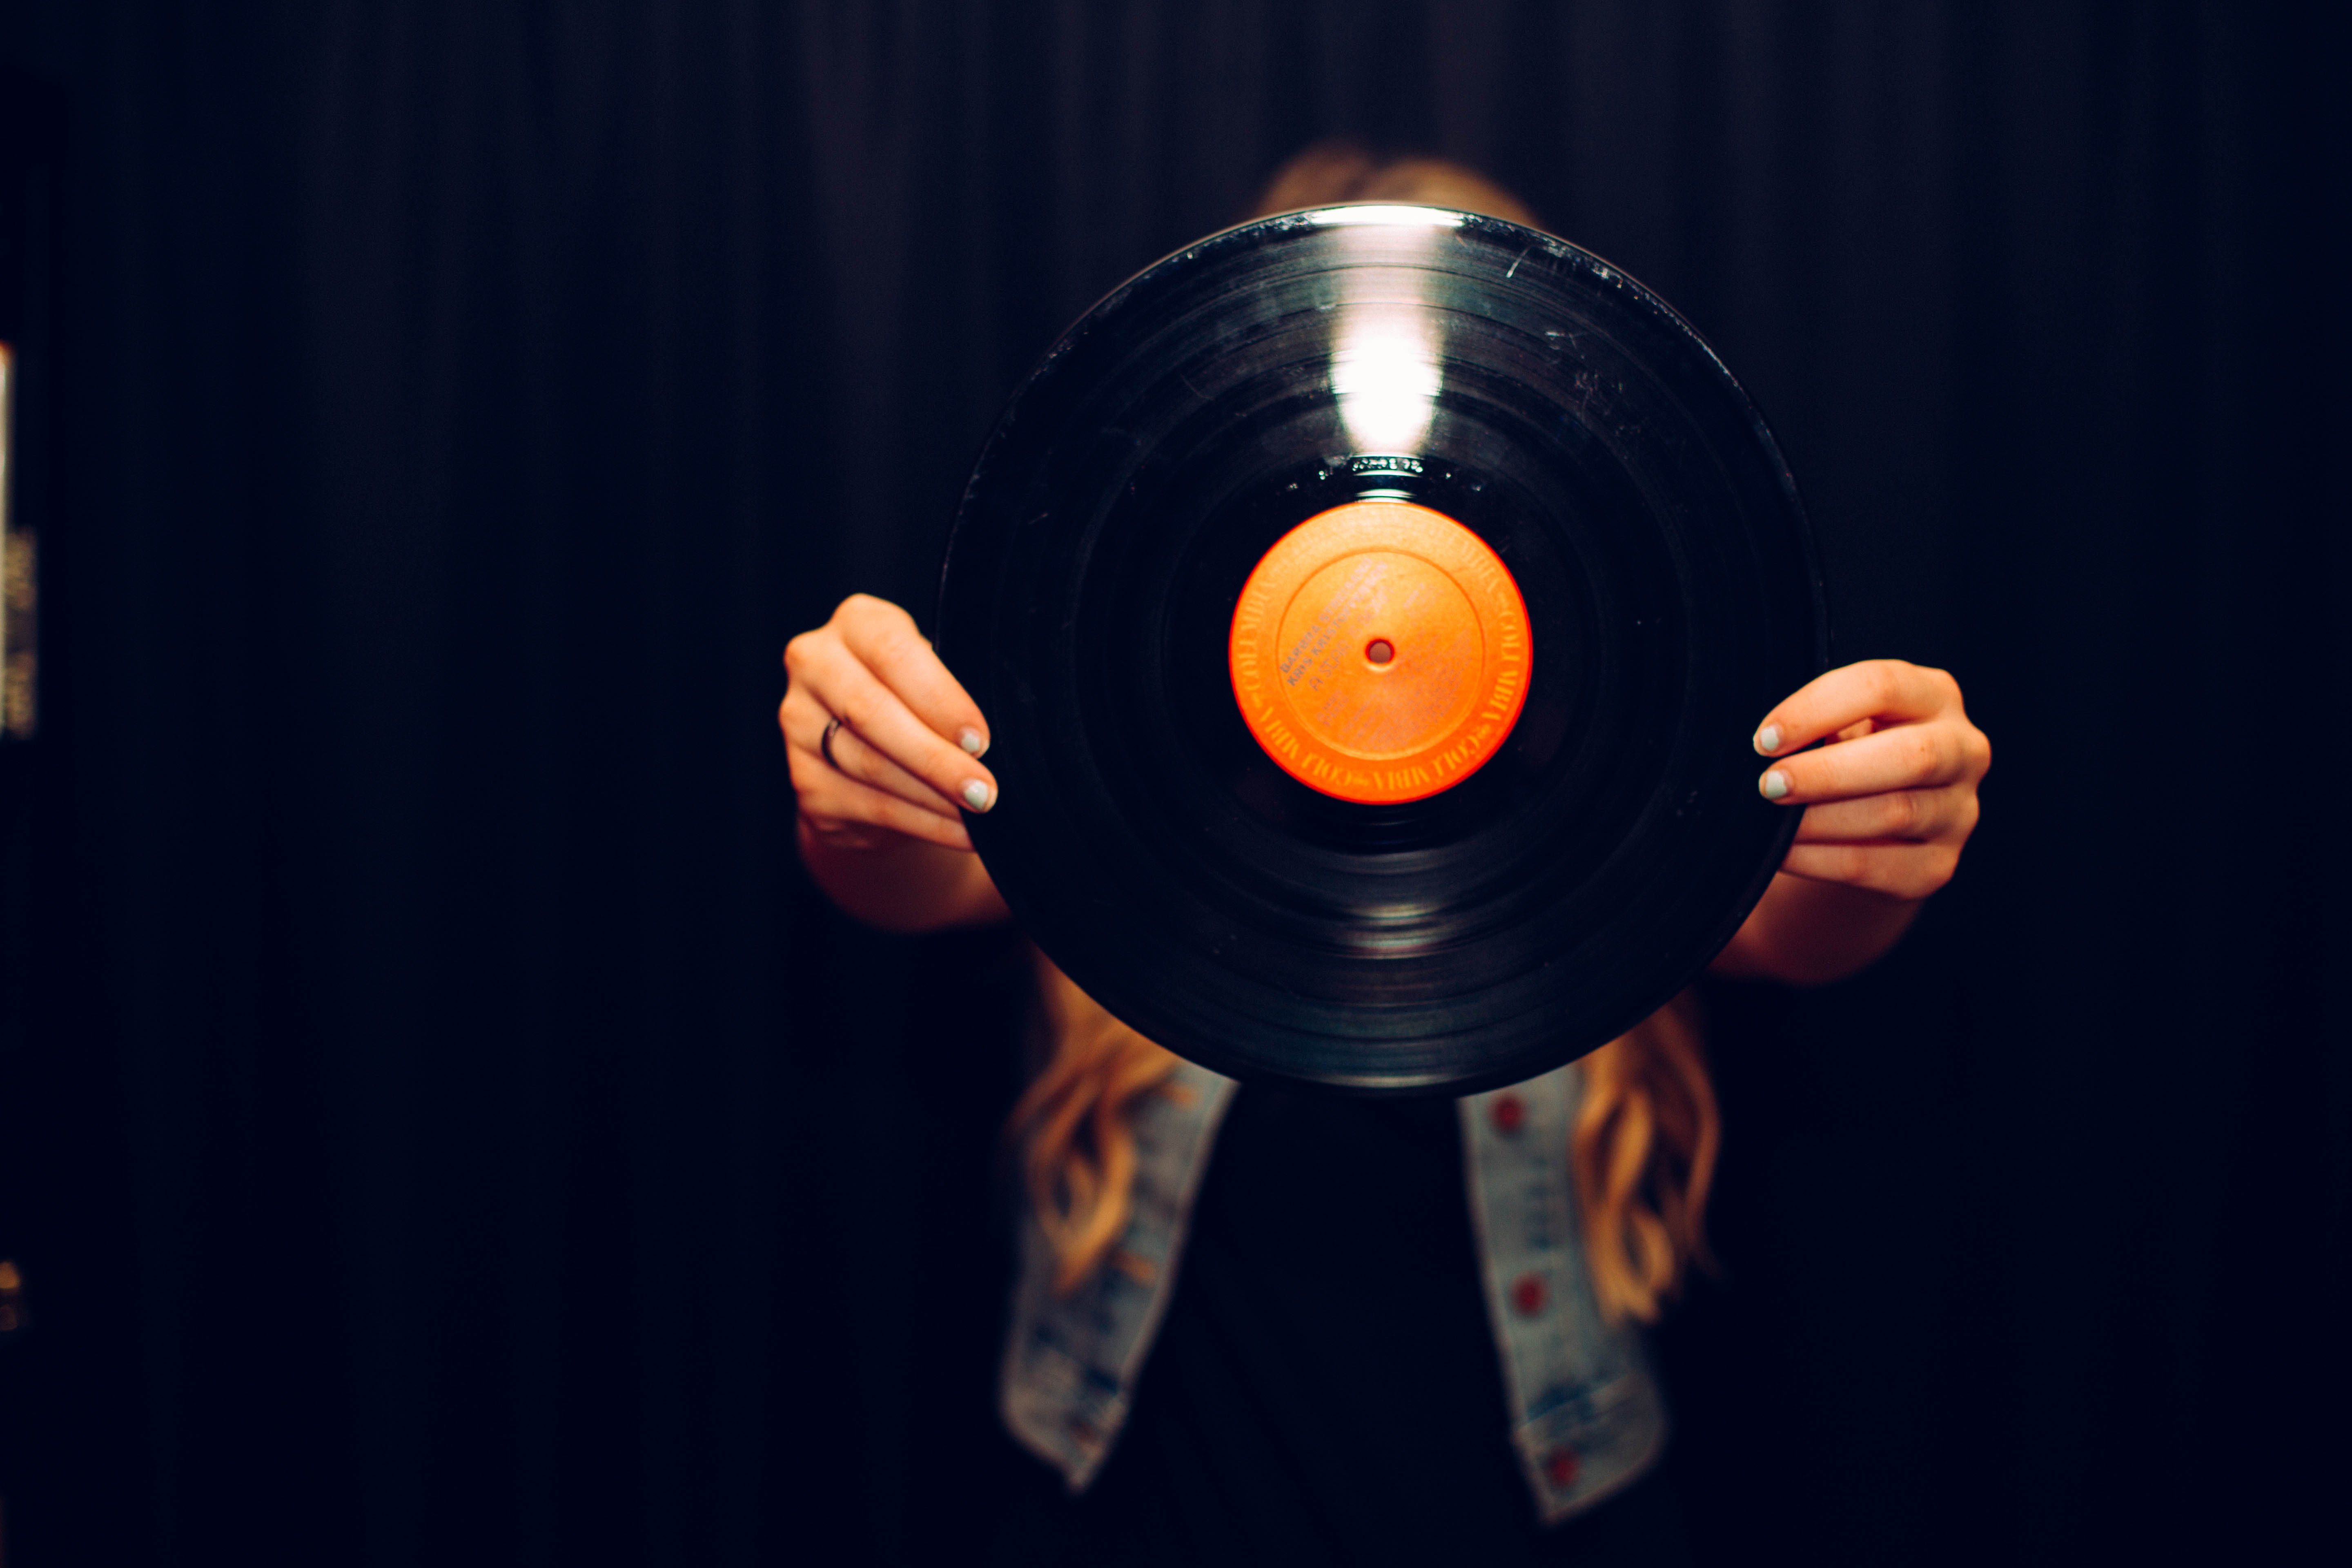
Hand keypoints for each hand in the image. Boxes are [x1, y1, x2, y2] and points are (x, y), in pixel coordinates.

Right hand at [780, 594, 998, 851]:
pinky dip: (922, 823)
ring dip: (933, 797)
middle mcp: (815, 666)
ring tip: (979, 814)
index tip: (980, 739)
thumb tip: (989, 740)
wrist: (874, 747)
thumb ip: (950, 689)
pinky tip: (960, 832)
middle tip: (984, 789)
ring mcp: (799, 726)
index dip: (939, 698)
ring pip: (869, 766)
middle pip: (871, 713)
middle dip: (935, 758)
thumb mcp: (936, 675)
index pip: (892, 653)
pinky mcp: (805, 781)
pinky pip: (869, 807)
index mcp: (855, 623)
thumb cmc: (921, 698)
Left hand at [1713, 659, 1988, 983]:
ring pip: (1895, 814)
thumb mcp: (1839, 725)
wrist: (1872, 828)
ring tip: (1769, 823)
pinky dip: (1820, 861)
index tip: (1764, 739)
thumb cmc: (1845, 755)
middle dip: (1828, 773)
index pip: (1883, 686)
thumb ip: (1816, 721)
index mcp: (1933, 696)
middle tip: (1768, 785)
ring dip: (1820, 821)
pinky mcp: (1937, 866)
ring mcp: (1958, 812)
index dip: (1818, 709)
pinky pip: (1876, 867)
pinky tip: (1781, 855)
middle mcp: (1963, 750)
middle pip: (1910, 756)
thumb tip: (1759, 740)